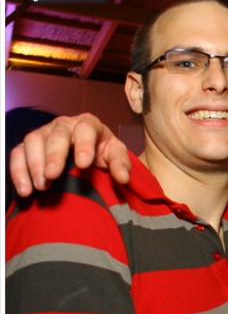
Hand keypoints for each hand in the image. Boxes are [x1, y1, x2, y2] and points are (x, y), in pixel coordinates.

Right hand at [9, 113, 131, 196]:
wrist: (88, 153)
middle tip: (52, 175)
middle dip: (53, 155)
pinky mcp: (29, 145)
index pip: (86, 129)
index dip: (84, 145)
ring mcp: (44, 132)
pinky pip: (18, 153)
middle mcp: (64, 124)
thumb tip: (123, 178)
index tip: (84, 164)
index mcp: (88, 124)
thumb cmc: (102, 152)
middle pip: (56, 135)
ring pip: (33, 141)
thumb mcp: (115, 155)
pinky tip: (25, 189)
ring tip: (40, 185)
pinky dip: (18, 170)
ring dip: (34, 164)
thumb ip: (120, 164)